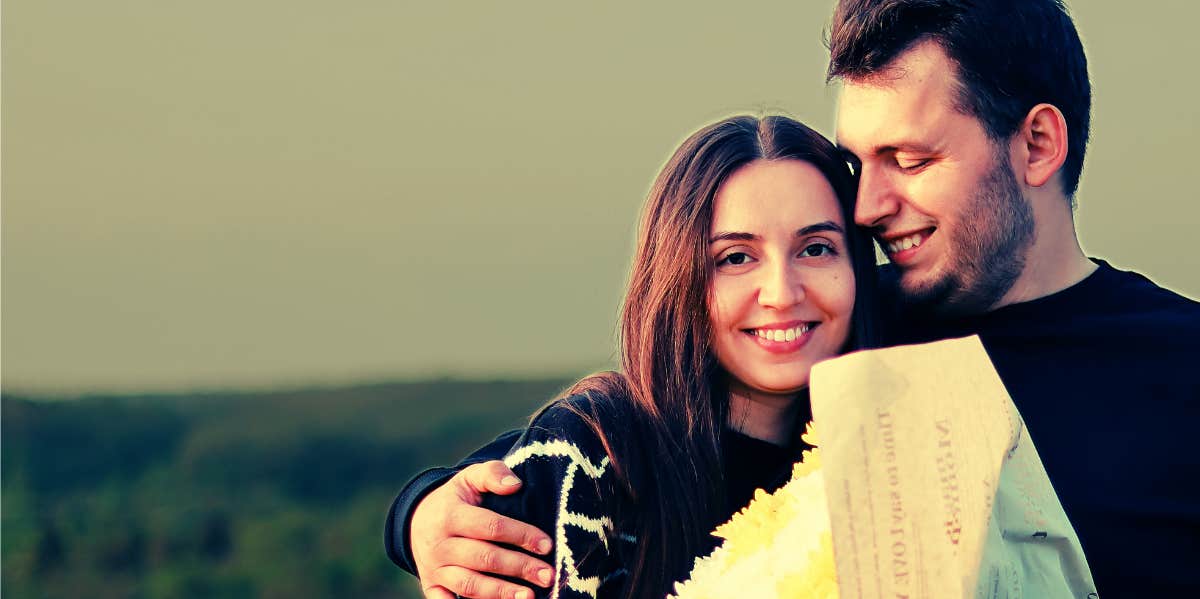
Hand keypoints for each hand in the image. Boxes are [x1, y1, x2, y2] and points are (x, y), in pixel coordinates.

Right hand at [414, 460, 554, 598]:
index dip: (521, 535)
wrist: (416, 520)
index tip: (546, 545)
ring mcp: (434, 568)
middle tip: (547, 575)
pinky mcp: (431, 585)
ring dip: (500, 593)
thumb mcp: (469, 478)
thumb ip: (492, 474)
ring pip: (469, 585)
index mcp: (451, 515)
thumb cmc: (455, 499)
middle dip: (519, 567)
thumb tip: (515, 484)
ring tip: (528, 596)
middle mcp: (440, 544)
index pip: (491, 526)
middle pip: (484, 558)